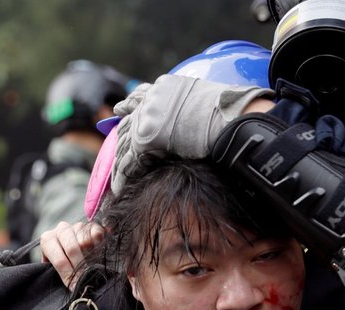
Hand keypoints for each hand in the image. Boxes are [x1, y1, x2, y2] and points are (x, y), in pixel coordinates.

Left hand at [39, 221, 105, 290]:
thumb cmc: (62, 263)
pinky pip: (97, 235)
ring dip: (89, 257)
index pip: (59, 259)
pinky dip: (98, 246)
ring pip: (85, 242)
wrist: (72, 249)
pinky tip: (97, 253)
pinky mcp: (93, 225)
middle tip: (84, 280)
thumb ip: (62, 274)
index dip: (68, 274)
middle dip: (79, 268)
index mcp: (48, 239)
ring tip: (90, 267)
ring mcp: (77, 226)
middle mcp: (61, 229)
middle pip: (72, 249)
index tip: (74, 286)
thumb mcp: (55, 268)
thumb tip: (74, 287)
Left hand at [111, 74, 273, 193]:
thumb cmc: (228, 112)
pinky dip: (123, 176)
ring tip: (114, 177)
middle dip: (121, 138)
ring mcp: (146, 120)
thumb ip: (189, 103)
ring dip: (119, 162)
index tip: (120, 111)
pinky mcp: (145, 141)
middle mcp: (150, 101)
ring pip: (124, 144)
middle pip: (127, 123)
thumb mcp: (205, 96)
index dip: (129, 106)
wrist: (229, 119)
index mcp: (164, 87)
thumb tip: (198, 112)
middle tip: (114, 150)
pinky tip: (118, 186)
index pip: (139, 97)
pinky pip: (128, 162)